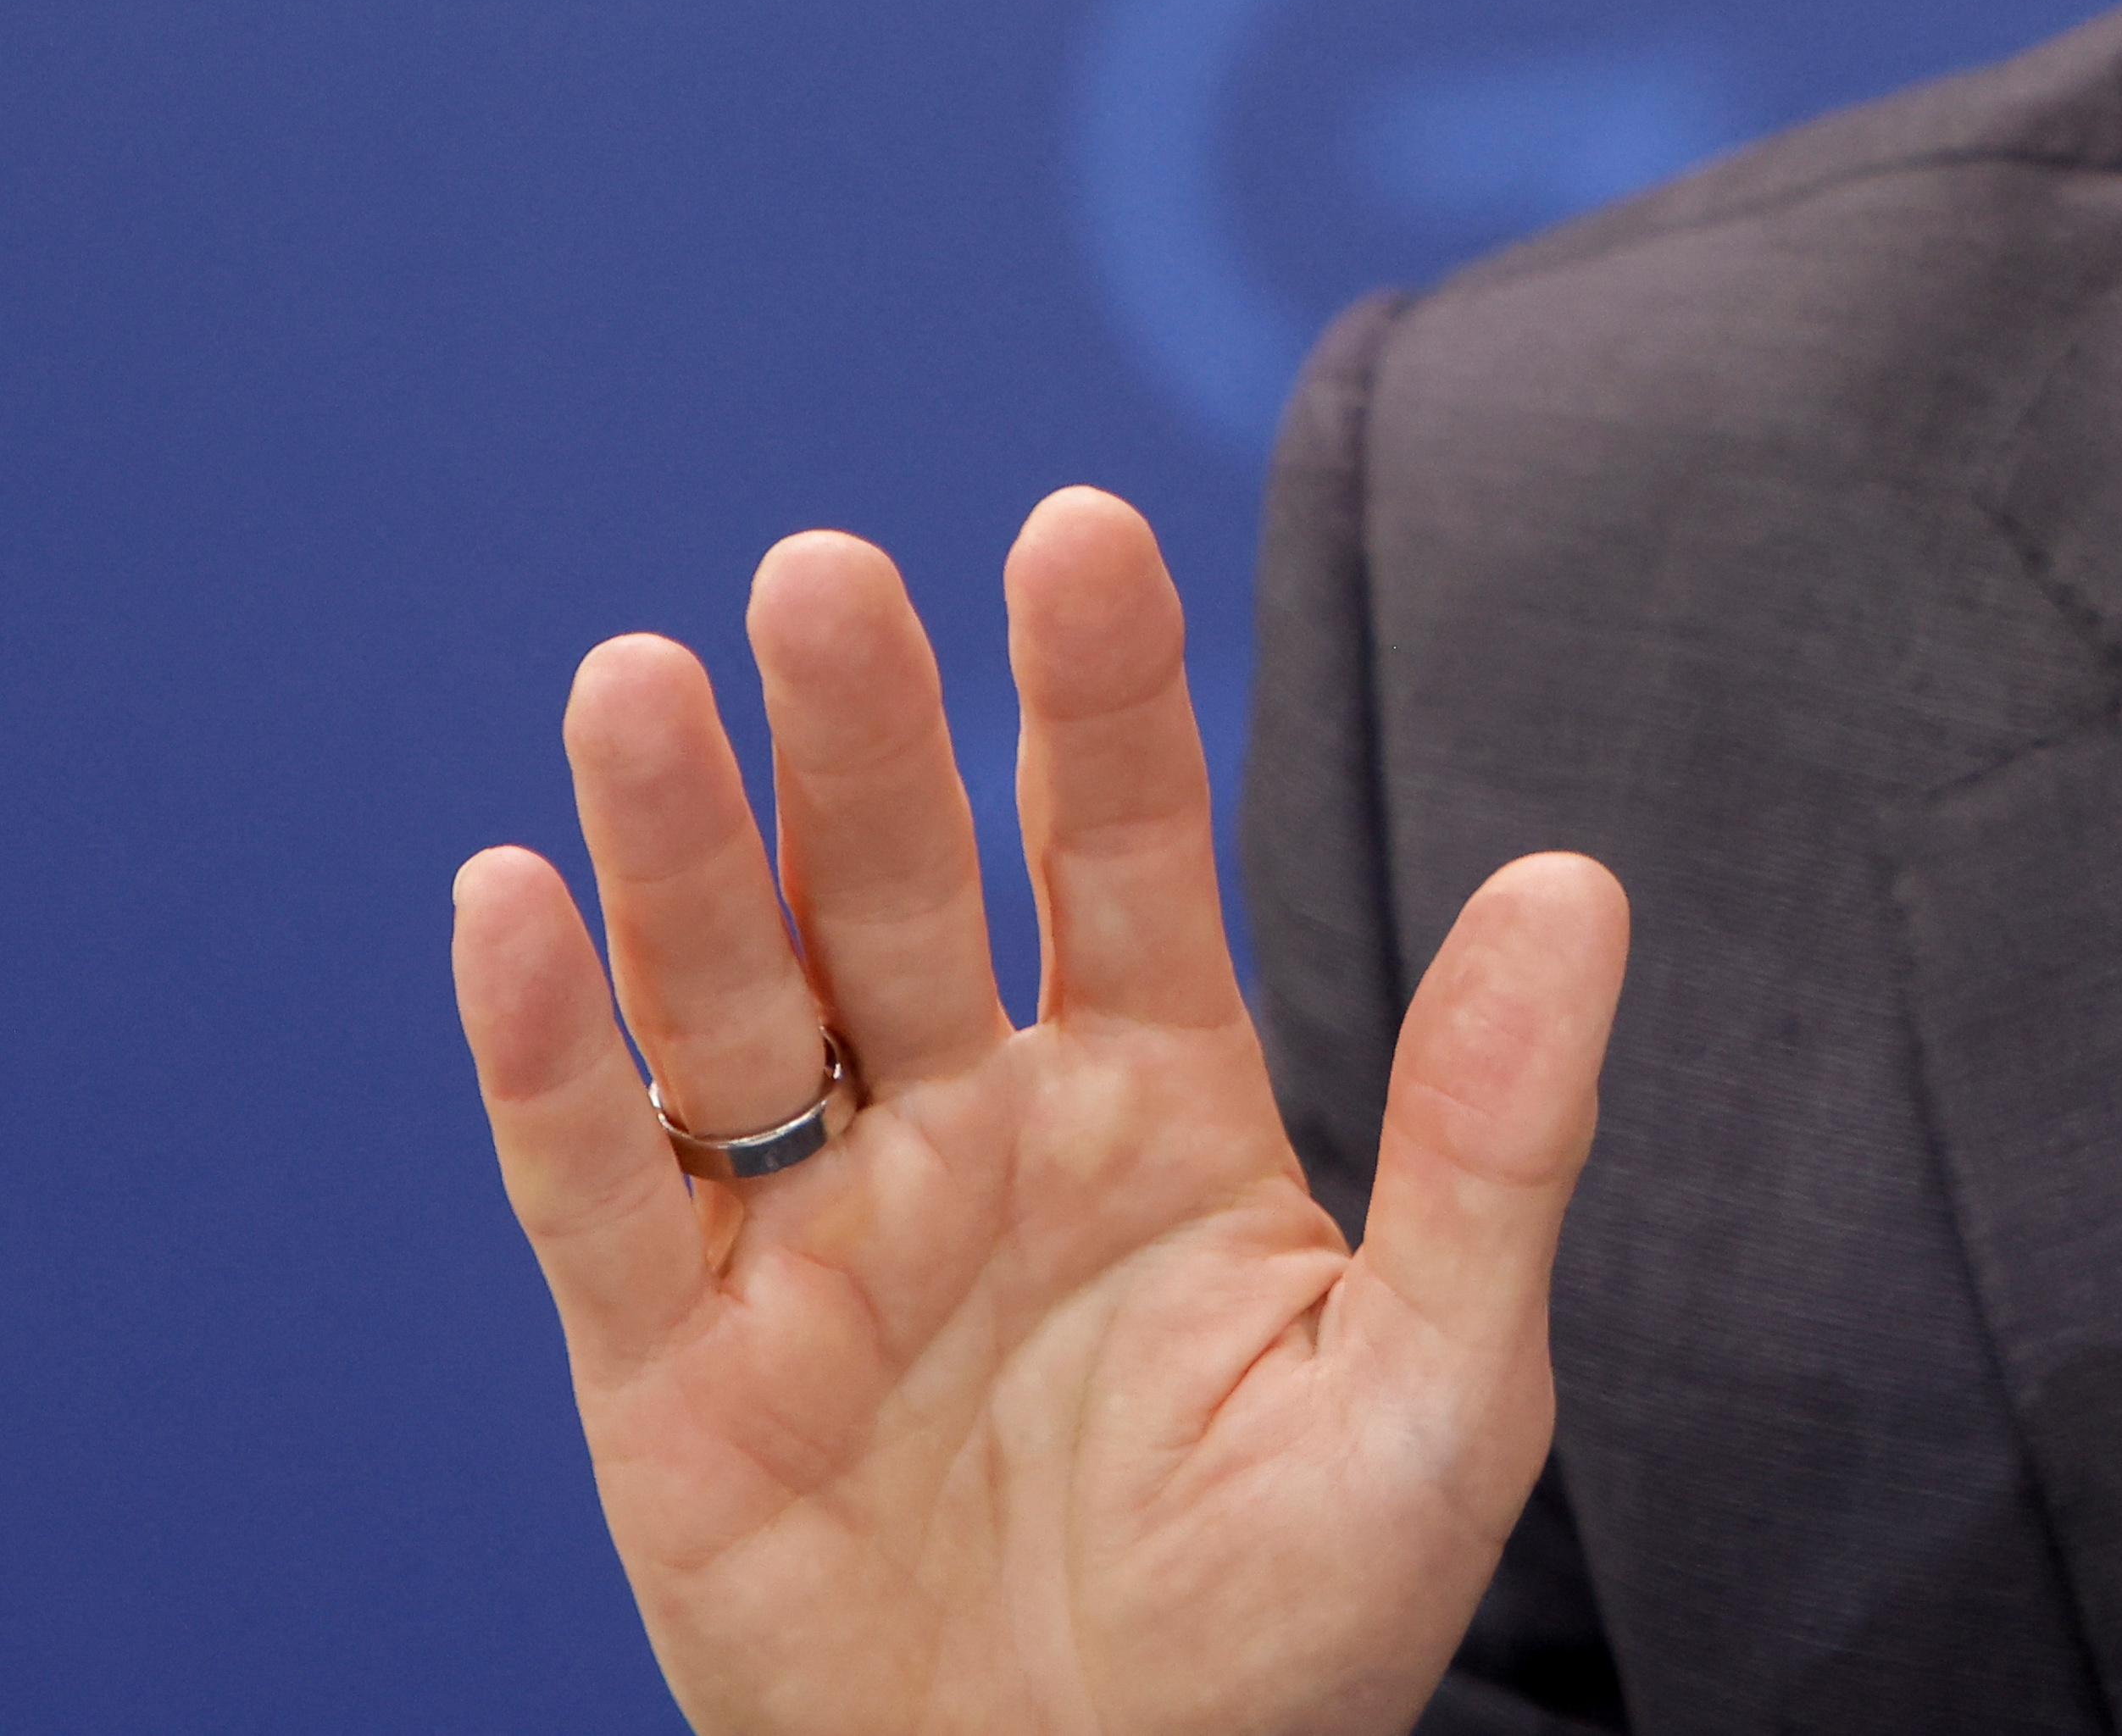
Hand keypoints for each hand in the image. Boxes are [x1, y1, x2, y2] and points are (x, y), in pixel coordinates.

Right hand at [449, 490, 1628, 1735]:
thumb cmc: (1293, 1626)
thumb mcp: (1442, 1383)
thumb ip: (1495, 1135)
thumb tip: (1580, 880)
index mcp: (1159, 1105)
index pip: (1122, 852)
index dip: (1097, 696)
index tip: (1081, 527)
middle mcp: (974, 1132)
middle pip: (898, 890)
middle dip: (863, 733)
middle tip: (824, 571)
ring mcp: (818, 1241)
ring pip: (729, 1002)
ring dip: (675, 847)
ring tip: (641, 680)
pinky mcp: (679, 1375)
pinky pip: (599, 1191)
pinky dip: (542, 1055)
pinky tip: (509, 904)